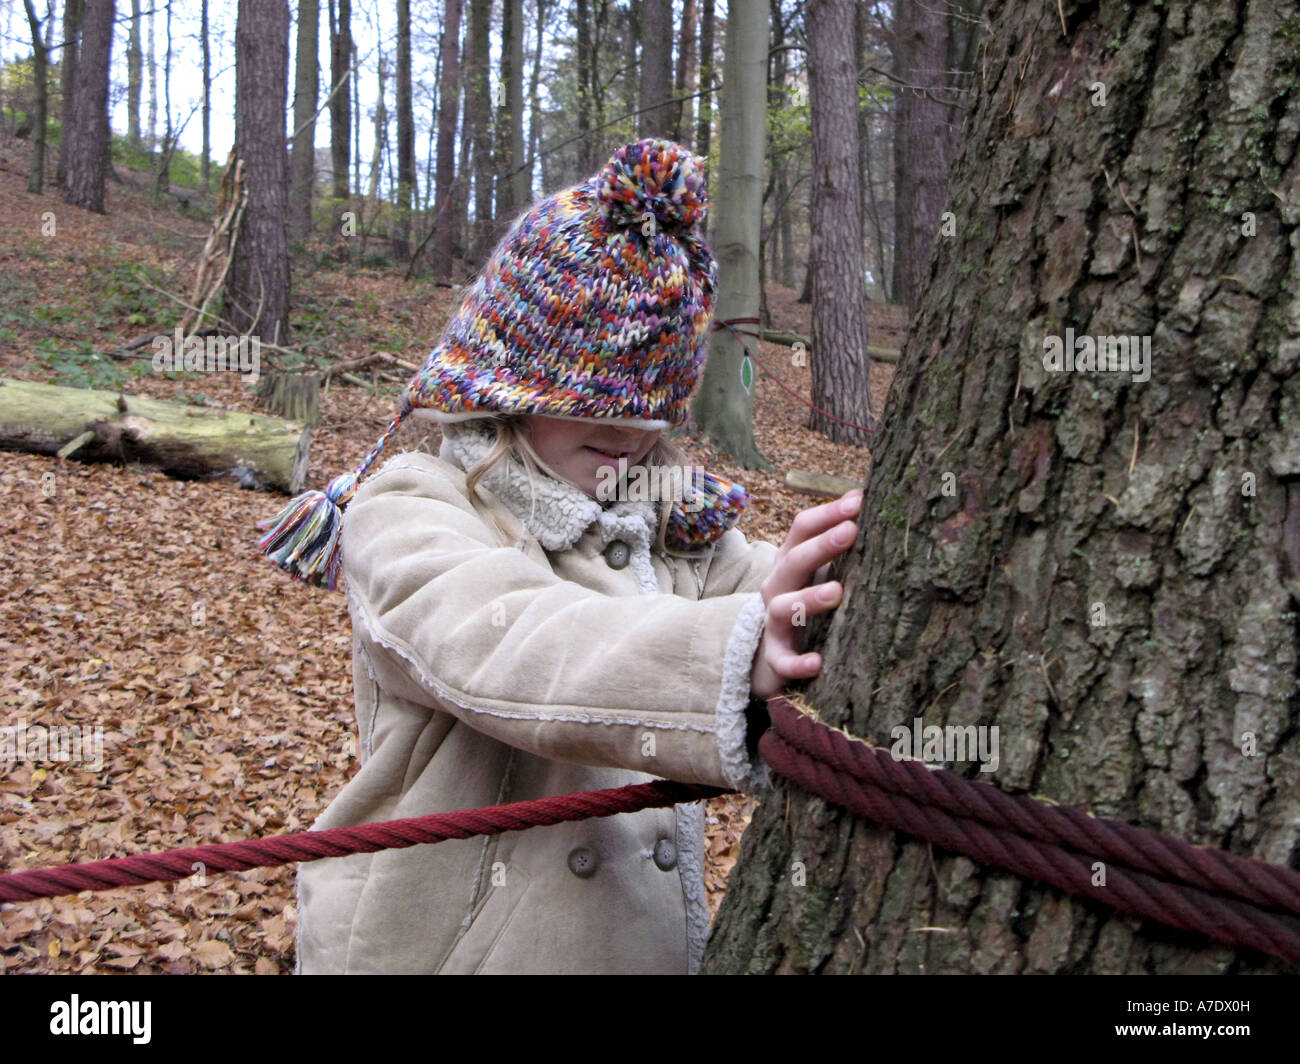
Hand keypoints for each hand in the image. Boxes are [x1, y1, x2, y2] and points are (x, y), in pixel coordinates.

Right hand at [749, 488, 862, 700]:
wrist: (774, 651)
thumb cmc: (807, 598)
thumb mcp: (820, 568)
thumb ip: (841, 543)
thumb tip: (875, 500)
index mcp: (791, 559)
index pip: (802, 527)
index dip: (828, 512)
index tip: (860, 501)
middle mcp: (778, 585)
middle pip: (793, 560)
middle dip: (821, 545)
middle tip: (851, 531)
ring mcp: (774, 621)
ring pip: (784, 607)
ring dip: (808, 598)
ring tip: (837, 592)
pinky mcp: (777, 657)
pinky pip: (782, 660)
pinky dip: (797, 662)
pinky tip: (817, 662)